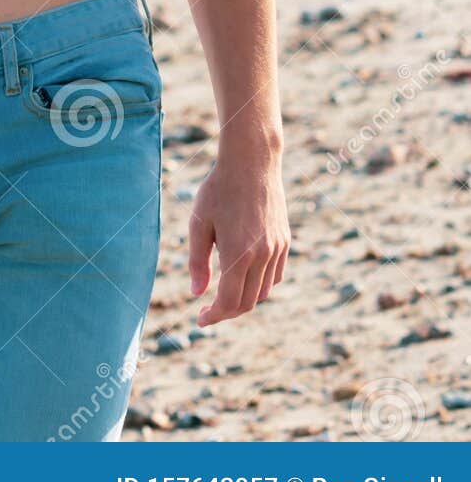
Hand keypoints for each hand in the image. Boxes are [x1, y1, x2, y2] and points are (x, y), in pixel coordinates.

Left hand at [188, 151, 289, 325]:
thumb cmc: (219, 189)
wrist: (252, 162)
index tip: (200, 319)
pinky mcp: (284, 241)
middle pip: (247, 302)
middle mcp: (262, 256)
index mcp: (238, 254)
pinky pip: (275, 276)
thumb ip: (197, 261)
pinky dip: (260, 284)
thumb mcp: (199, 223)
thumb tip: (198, 293)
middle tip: (208, 310)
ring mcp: (277, 249)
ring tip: (224, 292)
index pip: (229, 302)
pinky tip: (244, 276)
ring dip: (244, 299)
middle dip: (227, 312)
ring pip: (263, 291)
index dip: (214, 316)